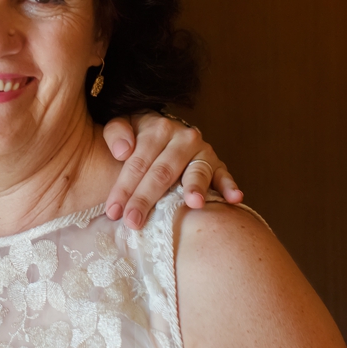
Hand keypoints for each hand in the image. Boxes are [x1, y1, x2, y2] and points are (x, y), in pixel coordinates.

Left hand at [102, 112, 242, 228]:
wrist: (164, 133)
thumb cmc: (137, 136)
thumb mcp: (122, 125)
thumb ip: (115, 132)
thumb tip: (122, 151)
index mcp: (157, 127)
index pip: (137, 162)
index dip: (123, 187)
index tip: (112, 212)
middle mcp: (183, 137)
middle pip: (162, 172)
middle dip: (146, 198)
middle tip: (133, 222)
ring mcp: (203, 152)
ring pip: (195, 173)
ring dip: (195, 188)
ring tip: (193, 204)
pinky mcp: (218, 165)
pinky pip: (224, 176)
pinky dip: (229, 186)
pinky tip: (234, 198)